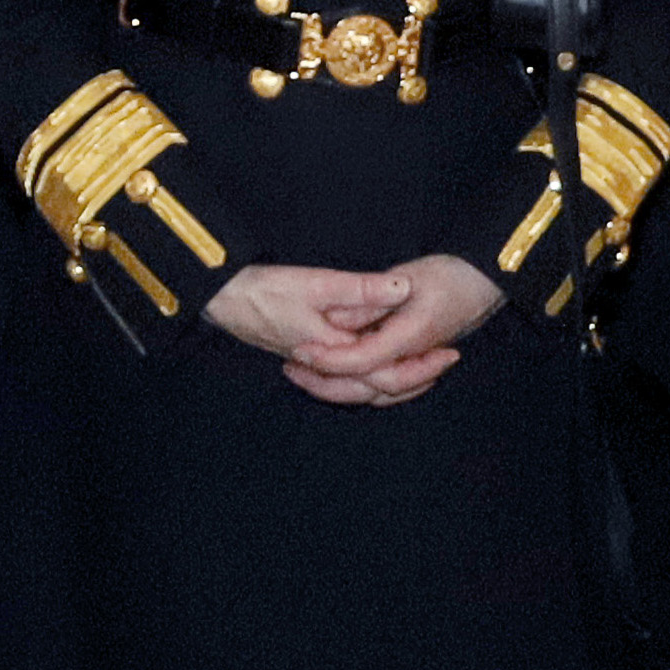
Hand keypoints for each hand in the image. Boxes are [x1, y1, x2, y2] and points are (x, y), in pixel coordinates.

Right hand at [204, 260, 494, 404]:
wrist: (220, 298)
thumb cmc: (264, 290)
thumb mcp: (316, 282)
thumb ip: (362, 289)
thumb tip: (403, 288)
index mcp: (334, 353)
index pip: (387, 372)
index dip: (421, 365)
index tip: (450, 352)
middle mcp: (325, 367)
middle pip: (377, 387)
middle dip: (413, 379)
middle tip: (445, 362)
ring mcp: (314, 364)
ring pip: (359, 386)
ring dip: (391, 380)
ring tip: (421, 368)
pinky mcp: (305, 355)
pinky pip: (344, 376)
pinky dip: (366, 374)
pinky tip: (375, 362)